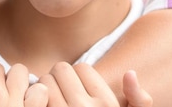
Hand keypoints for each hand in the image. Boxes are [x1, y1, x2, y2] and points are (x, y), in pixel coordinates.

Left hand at [37, 63, 151, 106]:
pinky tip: (39, 105)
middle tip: (60, 92)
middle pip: (61, 69)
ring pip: (44, 80)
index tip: (77, 90)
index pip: (82, 68)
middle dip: (59, 78)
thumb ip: (139, 101)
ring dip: (44, 87)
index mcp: (106, 105)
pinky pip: (33, 95)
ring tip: (50, 100)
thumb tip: (130, 74)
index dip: (78, 77)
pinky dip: (32, 97)